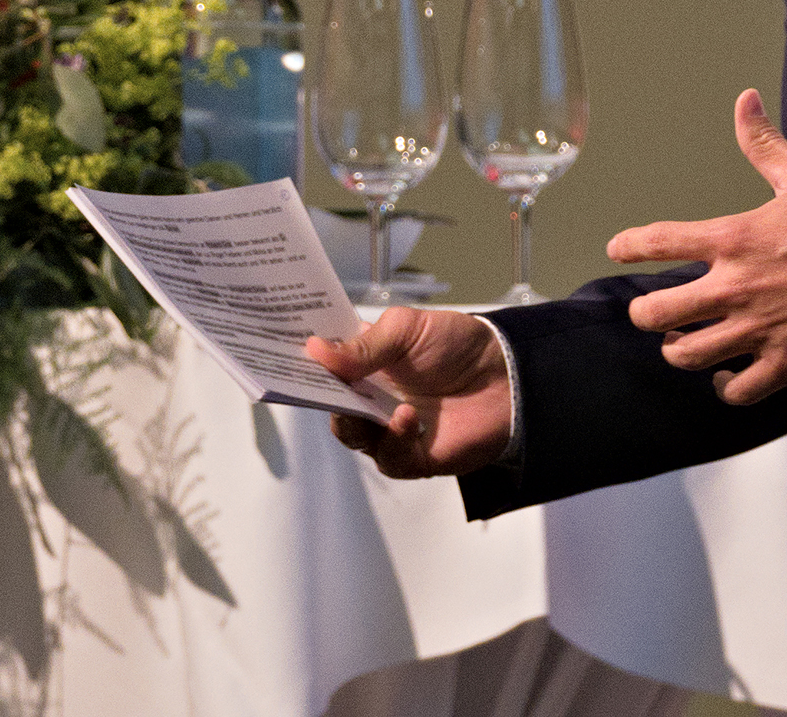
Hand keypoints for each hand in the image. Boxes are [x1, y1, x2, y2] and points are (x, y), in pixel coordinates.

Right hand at [303, 305, 514, 478]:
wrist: (508, 375)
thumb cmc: (456, 344)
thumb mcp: (407, 329)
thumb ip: (364, 345)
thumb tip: (314, 350)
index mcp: (365, 365)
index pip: (324, 367)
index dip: (302, 363)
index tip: (278, 353)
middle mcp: (371, 398)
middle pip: (330, 404)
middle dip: (317, 396)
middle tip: (316, 386)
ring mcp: (389, 429)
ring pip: (352, 435)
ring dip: (356, 421)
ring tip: (380, 405)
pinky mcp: (412, 457)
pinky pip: (388, 457)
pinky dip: (393, 439)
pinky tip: (408, 419)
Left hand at [605, 88, 786, 404]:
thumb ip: (764, 144)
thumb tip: (744, 99)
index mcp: (735, 240)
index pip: (660, 242)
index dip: (630, 245)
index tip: (618, 248)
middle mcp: (736, 289)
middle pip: (655, 315)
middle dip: (645, 314)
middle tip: (652, 312)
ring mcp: (758, 331)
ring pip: (687, 356)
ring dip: (679, 350)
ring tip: (685, 343)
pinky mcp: (785, 365)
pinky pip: (736, 391)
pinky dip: (725, 386)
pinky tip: (727, 375)